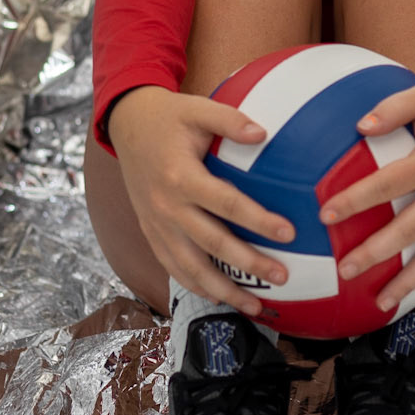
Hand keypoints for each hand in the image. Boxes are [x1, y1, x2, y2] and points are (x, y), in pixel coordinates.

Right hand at [107, 86, 294, 316]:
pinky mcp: (151, 233)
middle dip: (249, 264)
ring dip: (224, 290)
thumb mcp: (197, 109)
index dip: (258, 220)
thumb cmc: (169, 117)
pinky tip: (220, 299)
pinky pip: (173, 267)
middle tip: (283, 276)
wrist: (125, 126)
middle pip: (212, 243)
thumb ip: (230, 120)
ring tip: (255, 306)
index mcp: (181, 176)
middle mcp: (167, 206)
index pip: (226, 203)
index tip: (288, 233)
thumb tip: (263, 134)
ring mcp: (157, 224)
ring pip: (191, 267)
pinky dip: (197, 287)